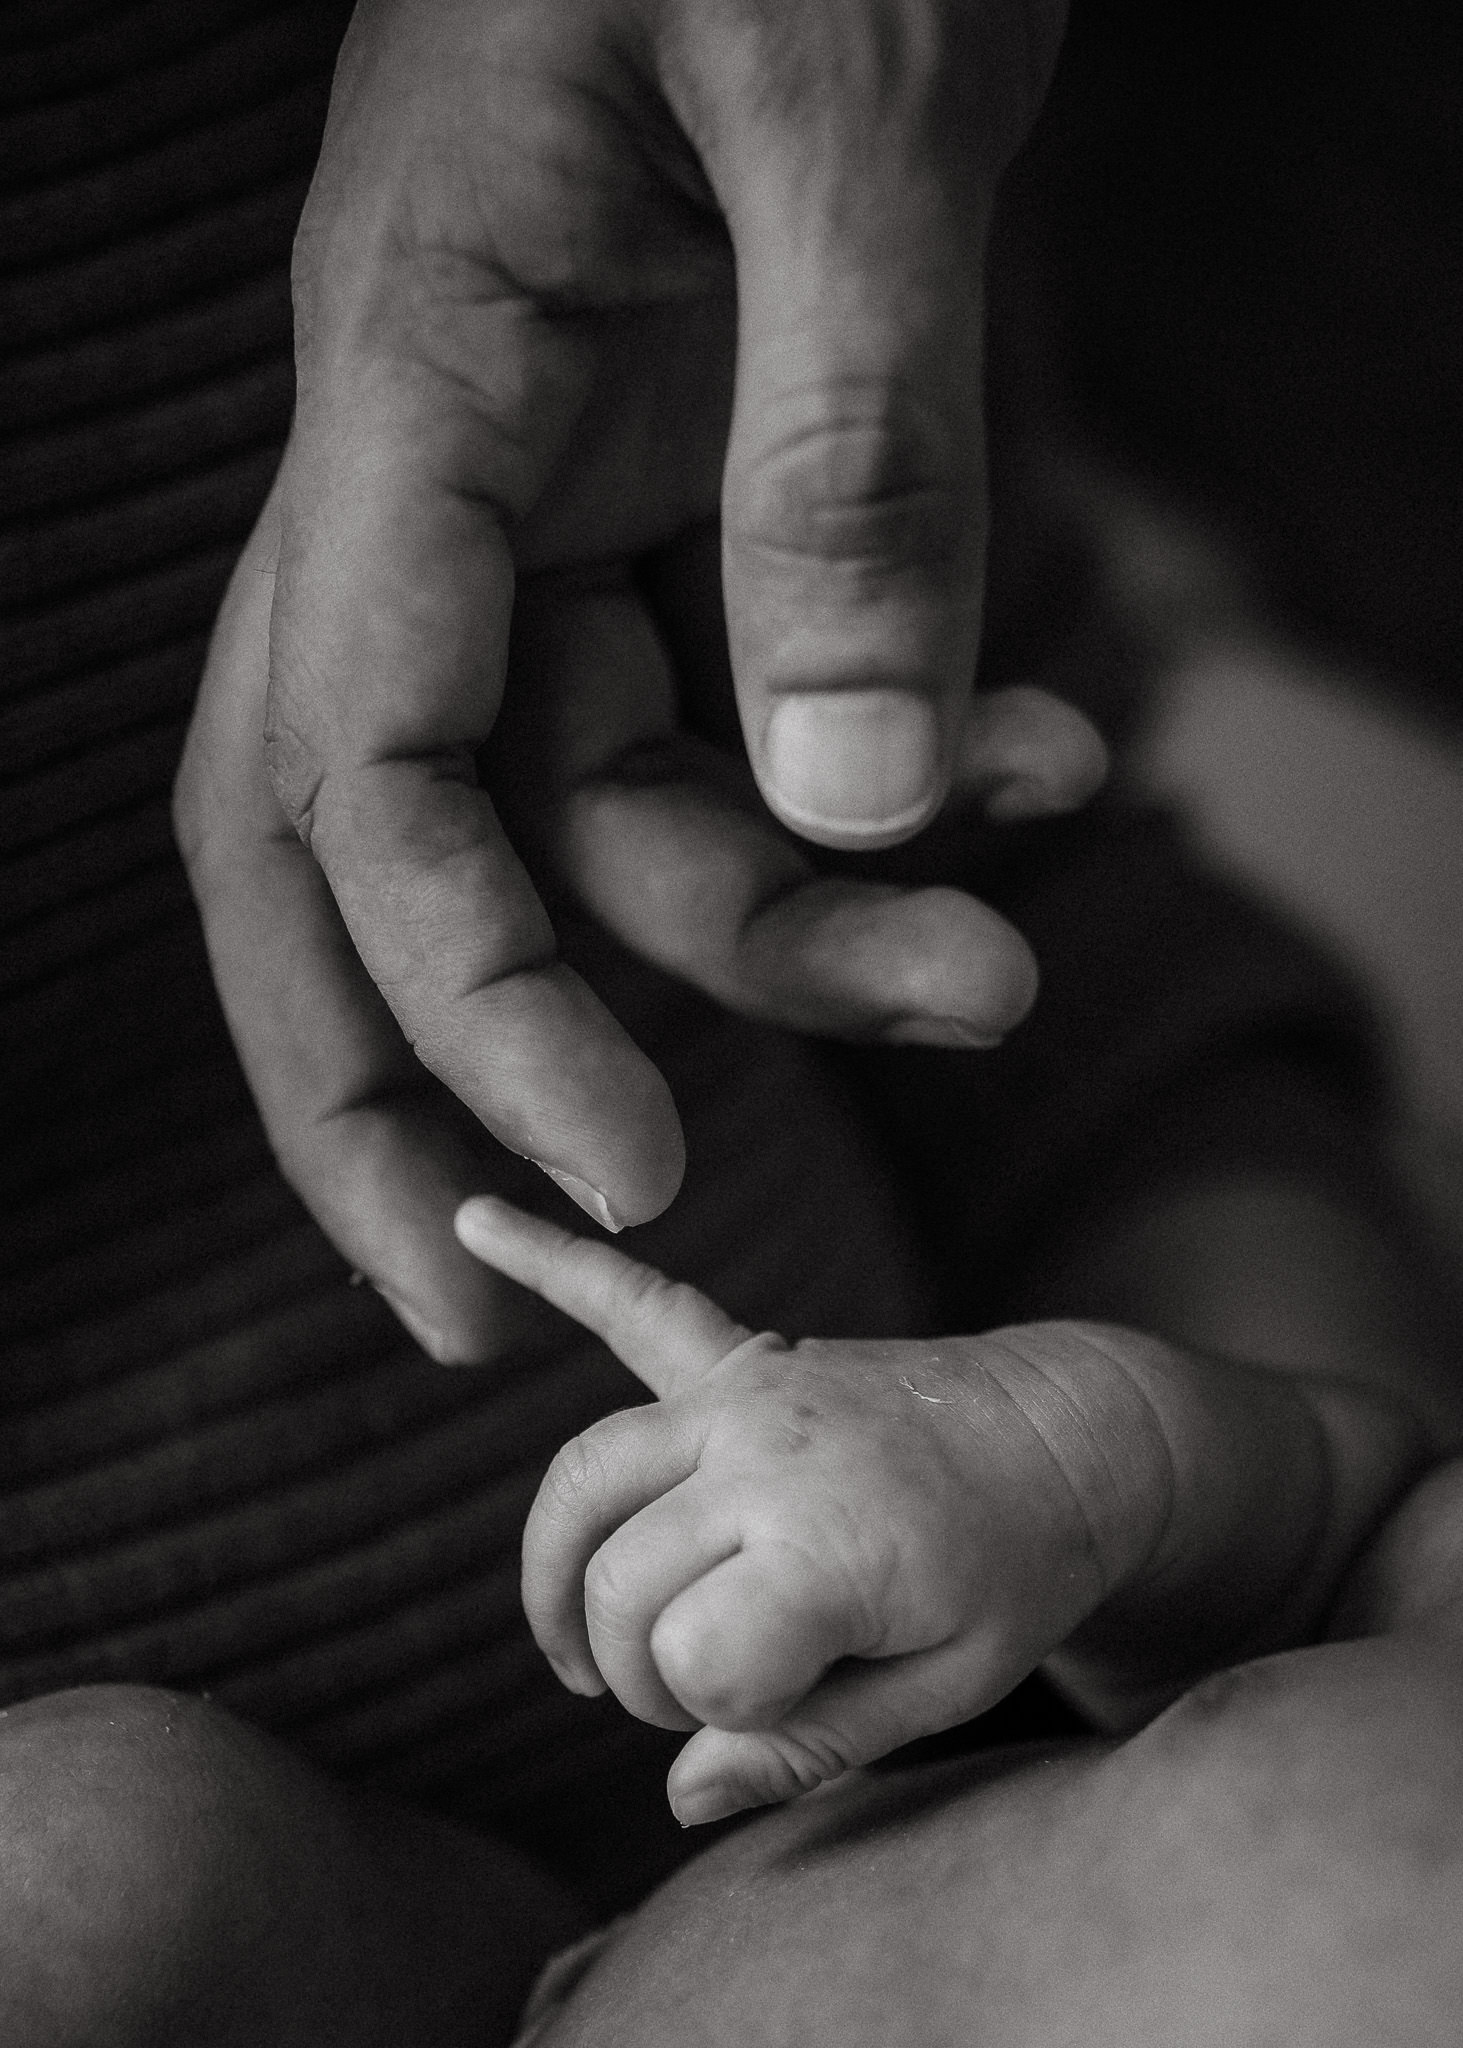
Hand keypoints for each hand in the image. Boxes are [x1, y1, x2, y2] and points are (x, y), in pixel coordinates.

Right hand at [174, 0, 1105, 1361]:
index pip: (354, 765)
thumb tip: (852, 794)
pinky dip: (886, 780)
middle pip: (366, 844)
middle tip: (537, 1293)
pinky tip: (1037, 772)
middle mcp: (448, 470)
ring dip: (795, 928)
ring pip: (612, 797)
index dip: (457, 998)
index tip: (612, 1169)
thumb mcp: (846, 107)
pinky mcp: (686, 499)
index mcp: (412, 378)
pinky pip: (745, 705)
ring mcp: (561, 494)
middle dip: (430, 1080)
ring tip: (998, 964)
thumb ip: (843, 454)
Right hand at [455, 1194, 1176, 1822]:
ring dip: (556, 1572)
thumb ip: (811, 1749)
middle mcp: (769, 1454)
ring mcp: (749, 1393)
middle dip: (640, 1671)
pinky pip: (631, 1305)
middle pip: (618, 1583)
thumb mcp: (948, 1691)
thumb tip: (679, 1795)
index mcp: (829, 1543)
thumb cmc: (1017, 1574)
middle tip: (705, 1700)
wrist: (1070, 1436)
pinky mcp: (745, 1359)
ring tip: (576, 1651)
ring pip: (582, 1479)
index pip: (686, 1660)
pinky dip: (550, 1261)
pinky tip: (472, 1223)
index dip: (715, 1715)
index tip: (779, 1714)